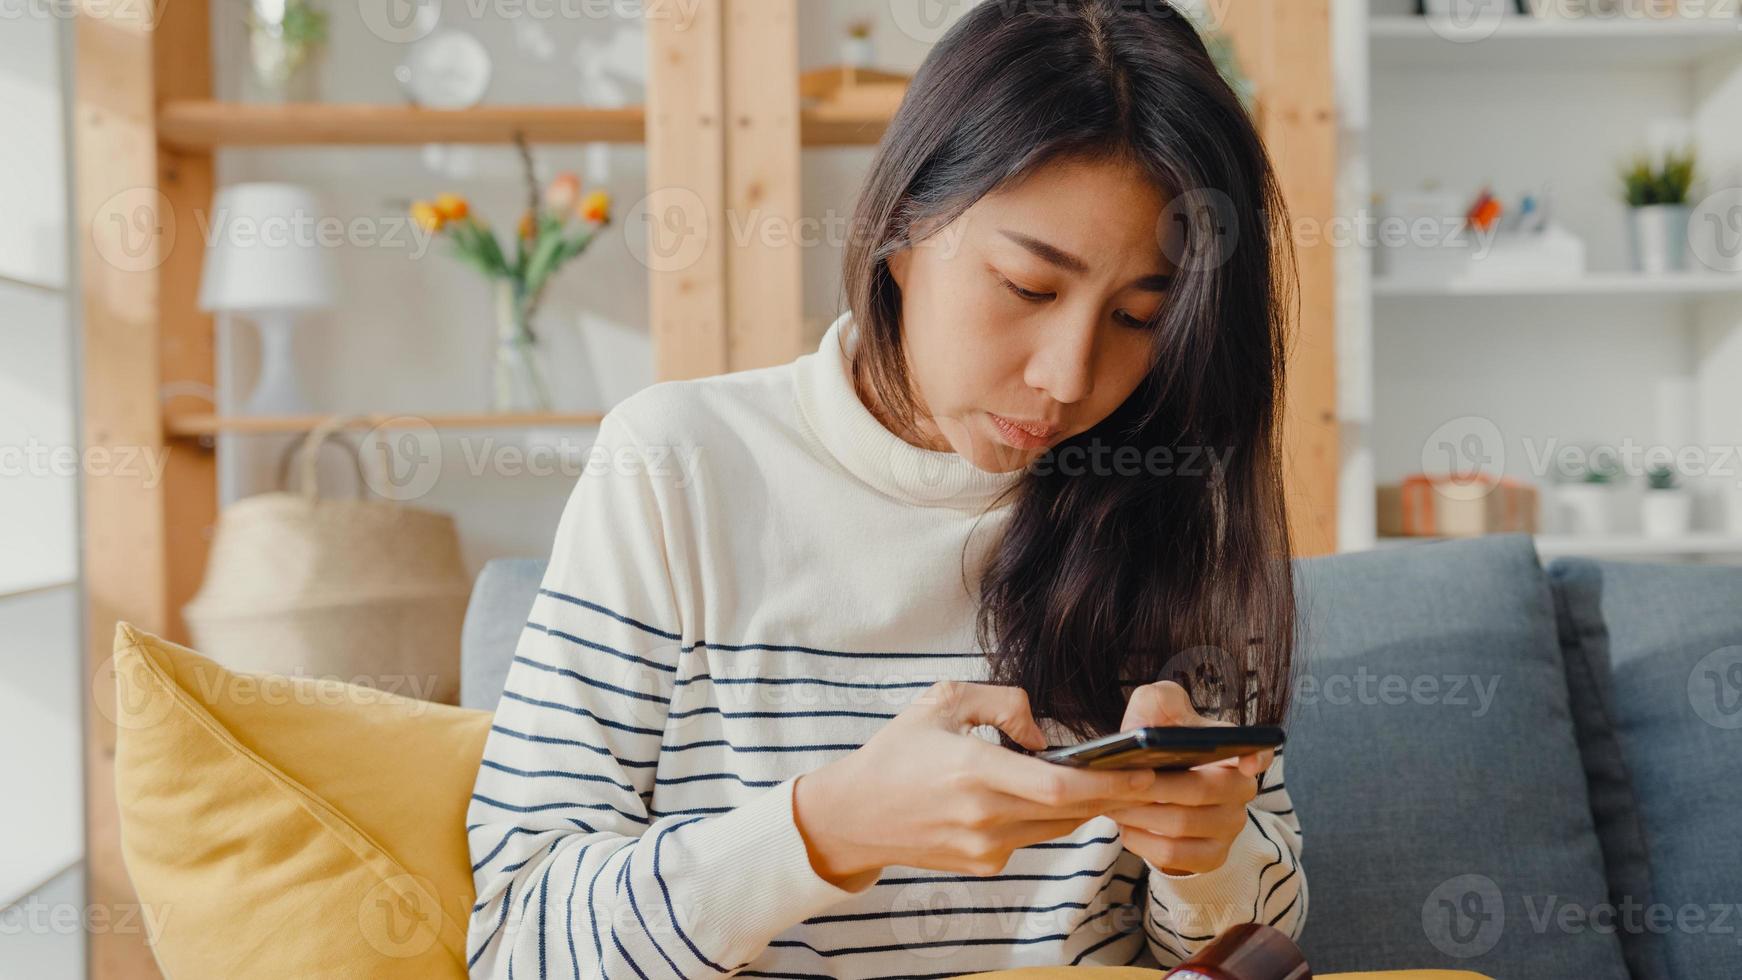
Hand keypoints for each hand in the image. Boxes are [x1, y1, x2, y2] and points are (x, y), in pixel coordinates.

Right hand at [793, 681, 1164, 887]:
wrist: (853, 815)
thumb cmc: (896, 752)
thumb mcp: (942, 701)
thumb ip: (1002, 704)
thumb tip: (1043, 734)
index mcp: (975, 772)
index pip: (1058, 788)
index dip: (1109, 783)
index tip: (1144, 771)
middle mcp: (985, 817)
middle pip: (1071, 813)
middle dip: (1114, 796)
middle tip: (1150, 778)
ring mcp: (986, 848)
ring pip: (1056, 828)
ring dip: (1082, 807)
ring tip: (1107, 780)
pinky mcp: (984, 865)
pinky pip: (1031, 838)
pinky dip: (1045, 818)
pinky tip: (1045, 797)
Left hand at [1103, 680, 1270, 876]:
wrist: (1146, 792)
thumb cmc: (1156, 747)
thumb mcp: (1155, 713)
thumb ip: (1161, 699)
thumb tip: (1166, 707)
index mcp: (1232, 752)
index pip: (1258, 752)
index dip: (1256, 757)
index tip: (1245, 763)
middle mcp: (1240, 791)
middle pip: (1200, 790)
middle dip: (1156, 785)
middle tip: (1120, 779)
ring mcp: (1230, 828)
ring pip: (1182, 824)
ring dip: (1141, 813)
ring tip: (1113, 801)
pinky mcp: (1212, 857)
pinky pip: (1173, 855)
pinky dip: (1142, 840)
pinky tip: (1126, 825)